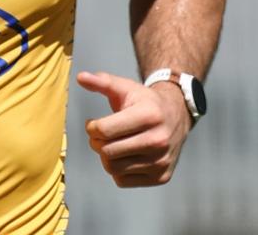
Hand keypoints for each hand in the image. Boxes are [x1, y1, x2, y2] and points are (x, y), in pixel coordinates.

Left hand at [76, 70, 191, 187]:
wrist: (177, 116)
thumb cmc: (145, 102)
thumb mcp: (125, 88)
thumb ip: (102, 82)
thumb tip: (80, 77)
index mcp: (149, 115)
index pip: (104, 130)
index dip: (91, 127)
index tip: (93, 123)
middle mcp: (159, 140)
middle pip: (107, 151)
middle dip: (96, 142)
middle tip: (100, 135)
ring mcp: (161, 161)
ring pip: (113, 168)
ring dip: (105, 156)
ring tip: (111, 144)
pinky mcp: (161, 177)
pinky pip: (122, 181)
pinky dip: (117, 170)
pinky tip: (124, 156)